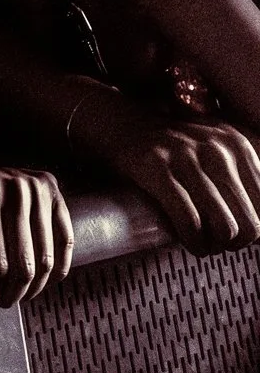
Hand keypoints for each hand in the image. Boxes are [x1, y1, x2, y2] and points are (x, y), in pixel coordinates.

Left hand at [0, 155, 72, 306]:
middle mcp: (16, 186)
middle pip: (24, 266)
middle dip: (11, 294)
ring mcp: (36, 187)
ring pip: (47, 259)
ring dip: (33, 287)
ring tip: (17, 293)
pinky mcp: (51, 189)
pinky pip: (65, 239)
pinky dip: (58, 267)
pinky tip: (42, 278)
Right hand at [103, 115, 259, 255]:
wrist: (125, 126)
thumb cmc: (176, 151)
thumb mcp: (219, 152)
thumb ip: (243, 179)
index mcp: (239, 145)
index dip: (253, 230)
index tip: (235, 232)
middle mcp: (218, 148)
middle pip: (250, 224)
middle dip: (235, 243)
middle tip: (218, 242)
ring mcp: (187, 157)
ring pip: (225, 227)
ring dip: (215, 246)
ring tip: (203, 244)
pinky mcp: (157, 168)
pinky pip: (190, 221)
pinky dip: (193, 241)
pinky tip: (190, 242)